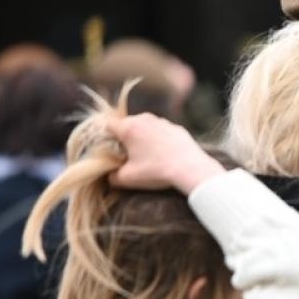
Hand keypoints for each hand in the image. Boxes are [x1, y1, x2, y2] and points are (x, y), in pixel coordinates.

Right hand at [105, 113, 223, 193]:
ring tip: (148, 154)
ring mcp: (163, 122)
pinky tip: (165, 154)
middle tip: (128, 153)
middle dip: (125, 137)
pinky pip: (162, 131)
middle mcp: (145, 119)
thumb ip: (113, 176)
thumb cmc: (156, 172)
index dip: (106, 136)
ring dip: (144, 137)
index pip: (108, 124)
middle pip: (127, 124)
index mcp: (129, 127)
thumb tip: (110, 175)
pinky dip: (160, 139)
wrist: (192, 170)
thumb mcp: (128, 178)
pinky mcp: (177, 128)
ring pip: (146, 126)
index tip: (110, 148)